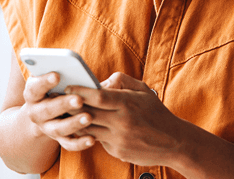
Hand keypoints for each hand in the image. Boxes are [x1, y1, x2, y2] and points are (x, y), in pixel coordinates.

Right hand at [22, 72, 95, 151]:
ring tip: (88, 117)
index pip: (35, 88)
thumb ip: (67, 74)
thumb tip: (101, 72)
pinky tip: (92, 139)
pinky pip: (68, 144)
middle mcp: (36, 112)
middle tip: (79, 99)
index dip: (44, 82)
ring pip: (58, 128)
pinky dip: (79, 143)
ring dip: (73, 123)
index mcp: (32, 94)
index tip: (57, 74)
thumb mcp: (52, 80)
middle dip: (63, 104)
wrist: (41, 115)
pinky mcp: (58, 139)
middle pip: (47, 109)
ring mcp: (46, 127)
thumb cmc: (53, 90)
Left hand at [68, 72, 187, 165]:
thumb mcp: (143, 90)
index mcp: (128, 104)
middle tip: (59, 99)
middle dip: (72, 106)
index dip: (80, 91)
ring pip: (88, 130)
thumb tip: (100, 82)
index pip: (98, 96)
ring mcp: (119, 139)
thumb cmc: (156, 113)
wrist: (174, 142)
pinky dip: (90, 133)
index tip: (68, 86)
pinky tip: (83, 127)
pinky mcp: (118, 151)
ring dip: (76, 122)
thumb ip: (121, 81)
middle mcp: (122, 122)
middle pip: (88, 113)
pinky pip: (98, 140)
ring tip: (66, 114)